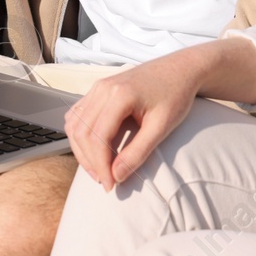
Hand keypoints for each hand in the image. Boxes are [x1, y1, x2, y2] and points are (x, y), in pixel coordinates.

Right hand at [64, 48, 205, 191]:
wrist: (180, 69)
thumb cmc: (175, 95)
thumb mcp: (162, 127)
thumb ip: (138, 153)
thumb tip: (116, 176)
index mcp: (120, 94)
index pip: (98, 137)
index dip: (100, 165)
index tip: (110, 185)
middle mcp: (103, 88)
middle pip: (81, 132)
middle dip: (90, 161)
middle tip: (106, 181)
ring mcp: (98, 86)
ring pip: (74, 124)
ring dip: (82, 151)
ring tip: (99, 170)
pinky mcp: (98, 89)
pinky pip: (77, 115)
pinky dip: (80, 136)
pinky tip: (94, 150)